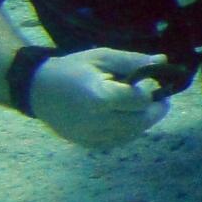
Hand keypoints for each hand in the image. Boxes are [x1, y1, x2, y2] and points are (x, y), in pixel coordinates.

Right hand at [28, 48, 172, 149]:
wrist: (38, 89)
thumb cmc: (72, 69)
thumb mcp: (102, 57)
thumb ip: (133, 61)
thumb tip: (163, 61)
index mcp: (100, 97)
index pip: (140, 100)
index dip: (151, 92)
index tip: (153, 83)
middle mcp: (96, 121)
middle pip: (141, 121)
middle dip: (155, 110)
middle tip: (160, 98)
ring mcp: (91, 136)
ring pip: (132, 133)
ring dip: (144, 121)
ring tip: (142, 105)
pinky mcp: (87, 144)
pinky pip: (119, 141)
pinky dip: (129, 130)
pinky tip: (127, 117)